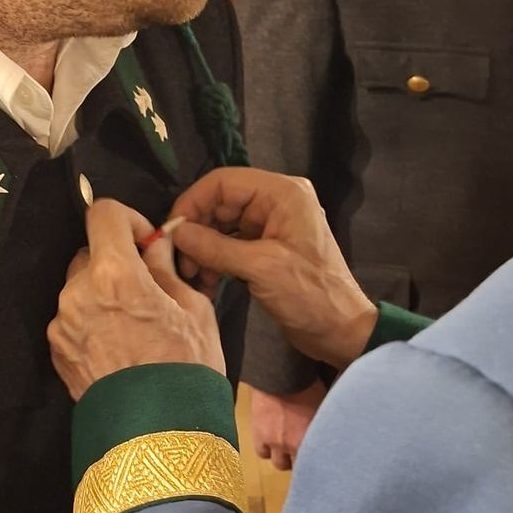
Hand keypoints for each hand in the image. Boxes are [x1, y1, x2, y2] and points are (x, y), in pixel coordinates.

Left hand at [49, 200, 224, 401]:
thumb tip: (157, 243)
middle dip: (115, 261)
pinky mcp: (56, 352)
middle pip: (90, 253)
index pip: (103, 214)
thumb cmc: (186, 369)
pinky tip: (119, 347)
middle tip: (145, 287)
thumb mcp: (193, 309)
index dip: (127, 219)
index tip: (146, 240)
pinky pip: (72, 320)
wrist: (159, 434)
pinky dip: (91, 322)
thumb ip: (166, 267)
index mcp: (114, 273)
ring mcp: (62, 325)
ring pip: (79, 289)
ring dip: (101, 293)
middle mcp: (77, 293)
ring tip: (133, 325)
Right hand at [169, 170, 377, 371]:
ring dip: (203, 248)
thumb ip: (215, 248)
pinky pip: (231, 244)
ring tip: (193, 277)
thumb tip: (175, 232)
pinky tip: (206, 282)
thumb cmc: (309, 295)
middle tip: (181, 262)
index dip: (193, 202)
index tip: (172, 231)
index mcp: (282, 194)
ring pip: (222, 225)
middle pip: (220, 203)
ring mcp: (272, 225)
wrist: (341, 331)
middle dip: (197, 230)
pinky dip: (215, 260)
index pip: (224, 182)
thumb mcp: (260, 268)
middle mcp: (276, 202)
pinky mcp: (267, 248)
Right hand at [250, 381, 326, 470]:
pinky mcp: (258, 434)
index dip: (319, 463)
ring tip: (287, 447)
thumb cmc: (309, 385)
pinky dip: (267, 448)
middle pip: (298, 468)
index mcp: (312, 439)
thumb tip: (333, 434)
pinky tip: (271, 441)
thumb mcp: (324, 407)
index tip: (320, 458)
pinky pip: (261, 452)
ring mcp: (274, 442)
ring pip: (279, 463)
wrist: (280, 372)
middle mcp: (293, 445)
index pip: (317, 464)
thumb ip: (325, 426)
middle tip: (304, 451)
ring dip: (283, 457)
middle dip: (302, 461)